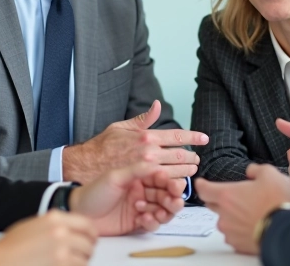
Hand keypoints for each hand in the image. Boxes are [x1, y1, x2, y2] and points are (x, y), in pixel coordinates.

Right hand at [0, 211, 95, 265]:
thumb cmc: (10, 248)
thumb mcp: (34, 226)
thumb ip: (55, 225)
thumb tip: (73, 230)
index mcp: (55, 218)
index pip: (87, 224)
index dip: (91, 235)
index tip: (90, 240)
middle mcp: (61, 232)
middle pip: (88, 242)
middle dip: (86, 251)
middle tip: (80, 256)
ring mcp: (62, 250)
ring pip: (85, 258)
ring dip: (80, 262)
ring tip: (68, 263)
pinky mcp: (61, 265)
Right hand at [63, 100, 208, 182]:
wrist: (85, 165)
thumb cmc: (101, 146)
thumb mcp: (121, 126)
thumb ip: (142, 119)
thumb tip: (157, 105)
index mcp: (146, 136)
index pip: (176, 136)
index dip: (193, 137)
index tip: (204, 138)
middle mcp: (148, 151)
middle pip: (180, 155)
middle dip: (191, 157)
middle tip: (197, 158)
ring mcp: (146, 168)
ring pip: (175, 170)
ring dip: (186, 171)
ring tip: (191, 170)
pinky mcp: (141, 182)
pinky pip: (163, 183)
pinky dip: (173, 182)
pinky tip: (177, 182)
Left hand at [68, 162, 185, 235]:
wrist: (79, 212)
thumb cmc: (93, 191)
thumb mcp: (115, 176)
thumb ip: (137, 169)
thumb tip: (157, 161)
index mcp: (139, 176)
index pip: (162, 177)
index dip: (171, 181)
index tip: (174, 183)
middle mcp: (142, 191)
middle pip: (167, 194)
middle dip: (173, 197)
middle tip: (173, 200)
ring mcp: (141, 207)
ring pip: (164, 210)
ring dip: (165, 210)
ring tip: (160, 211)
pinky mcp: (137, 222)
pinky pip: (153, 224)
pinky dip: (152, 222)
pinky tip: (145, 218)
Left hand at [195, 164, 289, 254]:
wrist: (286, 230)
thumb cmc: (277, 202)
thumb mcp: (270, 174)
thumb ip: (255, 169)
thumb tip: (251, 171)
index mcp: (227, 195)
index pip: (203, 189)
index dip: (201, 185)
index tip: (201, 183)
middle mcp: (224, 214)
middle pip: (212, 205)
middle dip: (220, 200)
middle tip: (236, 197)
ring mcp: (229, 231)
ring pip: (224, 221)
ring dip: (232, 217)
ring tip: (251, 214)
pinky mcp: (237, 244)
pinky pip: (233, 235)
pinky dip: (239, 231)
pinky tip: (253, 226)